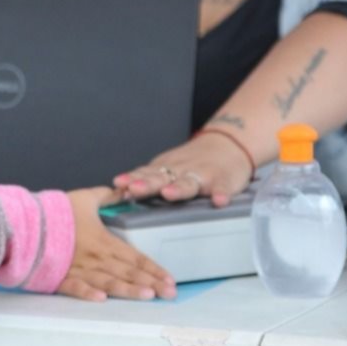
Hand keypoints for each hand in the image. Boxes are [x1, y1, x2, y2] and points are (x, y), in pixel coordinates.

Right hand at [57, 187, 175, 302]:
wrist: (27, 221)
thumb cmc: (55, 211)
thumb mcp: (85, 198)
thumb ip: (107, 195)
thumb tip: (124, 189)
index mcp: (104, 240)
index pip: (135, 257)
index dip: (154, 268)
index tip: (170, 279)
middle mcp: (95, 257)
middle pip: (128, 272)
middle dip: (151, 283)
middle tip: (169, 294)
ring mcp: (78, 269)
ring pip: (109, 282)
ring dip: (129, 290)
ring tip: (147, 297)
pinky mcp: (60, 277)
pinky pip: (76, 288)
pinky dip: (88, 293)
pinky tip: (102, 299)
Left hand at [114, 134, 253, 206]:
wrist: (227, 144)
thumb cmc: (193, 162)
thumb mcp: (167, 168)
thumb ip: (147, 180)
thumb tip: (119, 192)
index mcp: (165, 169)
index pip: (144, 174)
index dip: (131, 179)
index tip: (118, 184)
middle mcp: (181, 171)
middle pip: (161, 178)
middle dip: (146, 184)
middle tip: (134, 188)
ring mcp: (202, 176)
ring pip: (189, 183)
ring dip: (178, 189)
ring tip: (168, 194)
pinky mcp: (223, 182)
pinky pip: (222, 189)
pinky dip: (221, 195)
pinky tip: (219, 201)